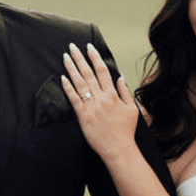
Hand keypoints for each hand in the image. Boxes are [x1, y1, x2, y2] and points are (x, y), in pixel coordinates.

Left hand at [62, 42, 138, 162]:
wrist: (119, 149)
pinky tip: (63, 77)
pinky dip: (68, 87)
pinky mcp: (83, 116)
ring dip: (72, 68)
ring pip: (79, 83)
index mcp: (113, 95)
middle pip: (88, 73)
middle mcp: (101, 98)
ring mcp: (91, 107)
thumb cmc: (126, 131)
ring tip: (65, 57)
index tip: (89, 47)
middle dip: (80, 58)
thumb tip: (120, 77)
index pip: (103, 71)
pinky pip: (74, 99)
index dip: (95, 57)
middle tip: (72, 46)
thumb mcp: (132, 109)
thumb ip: (125, 92)